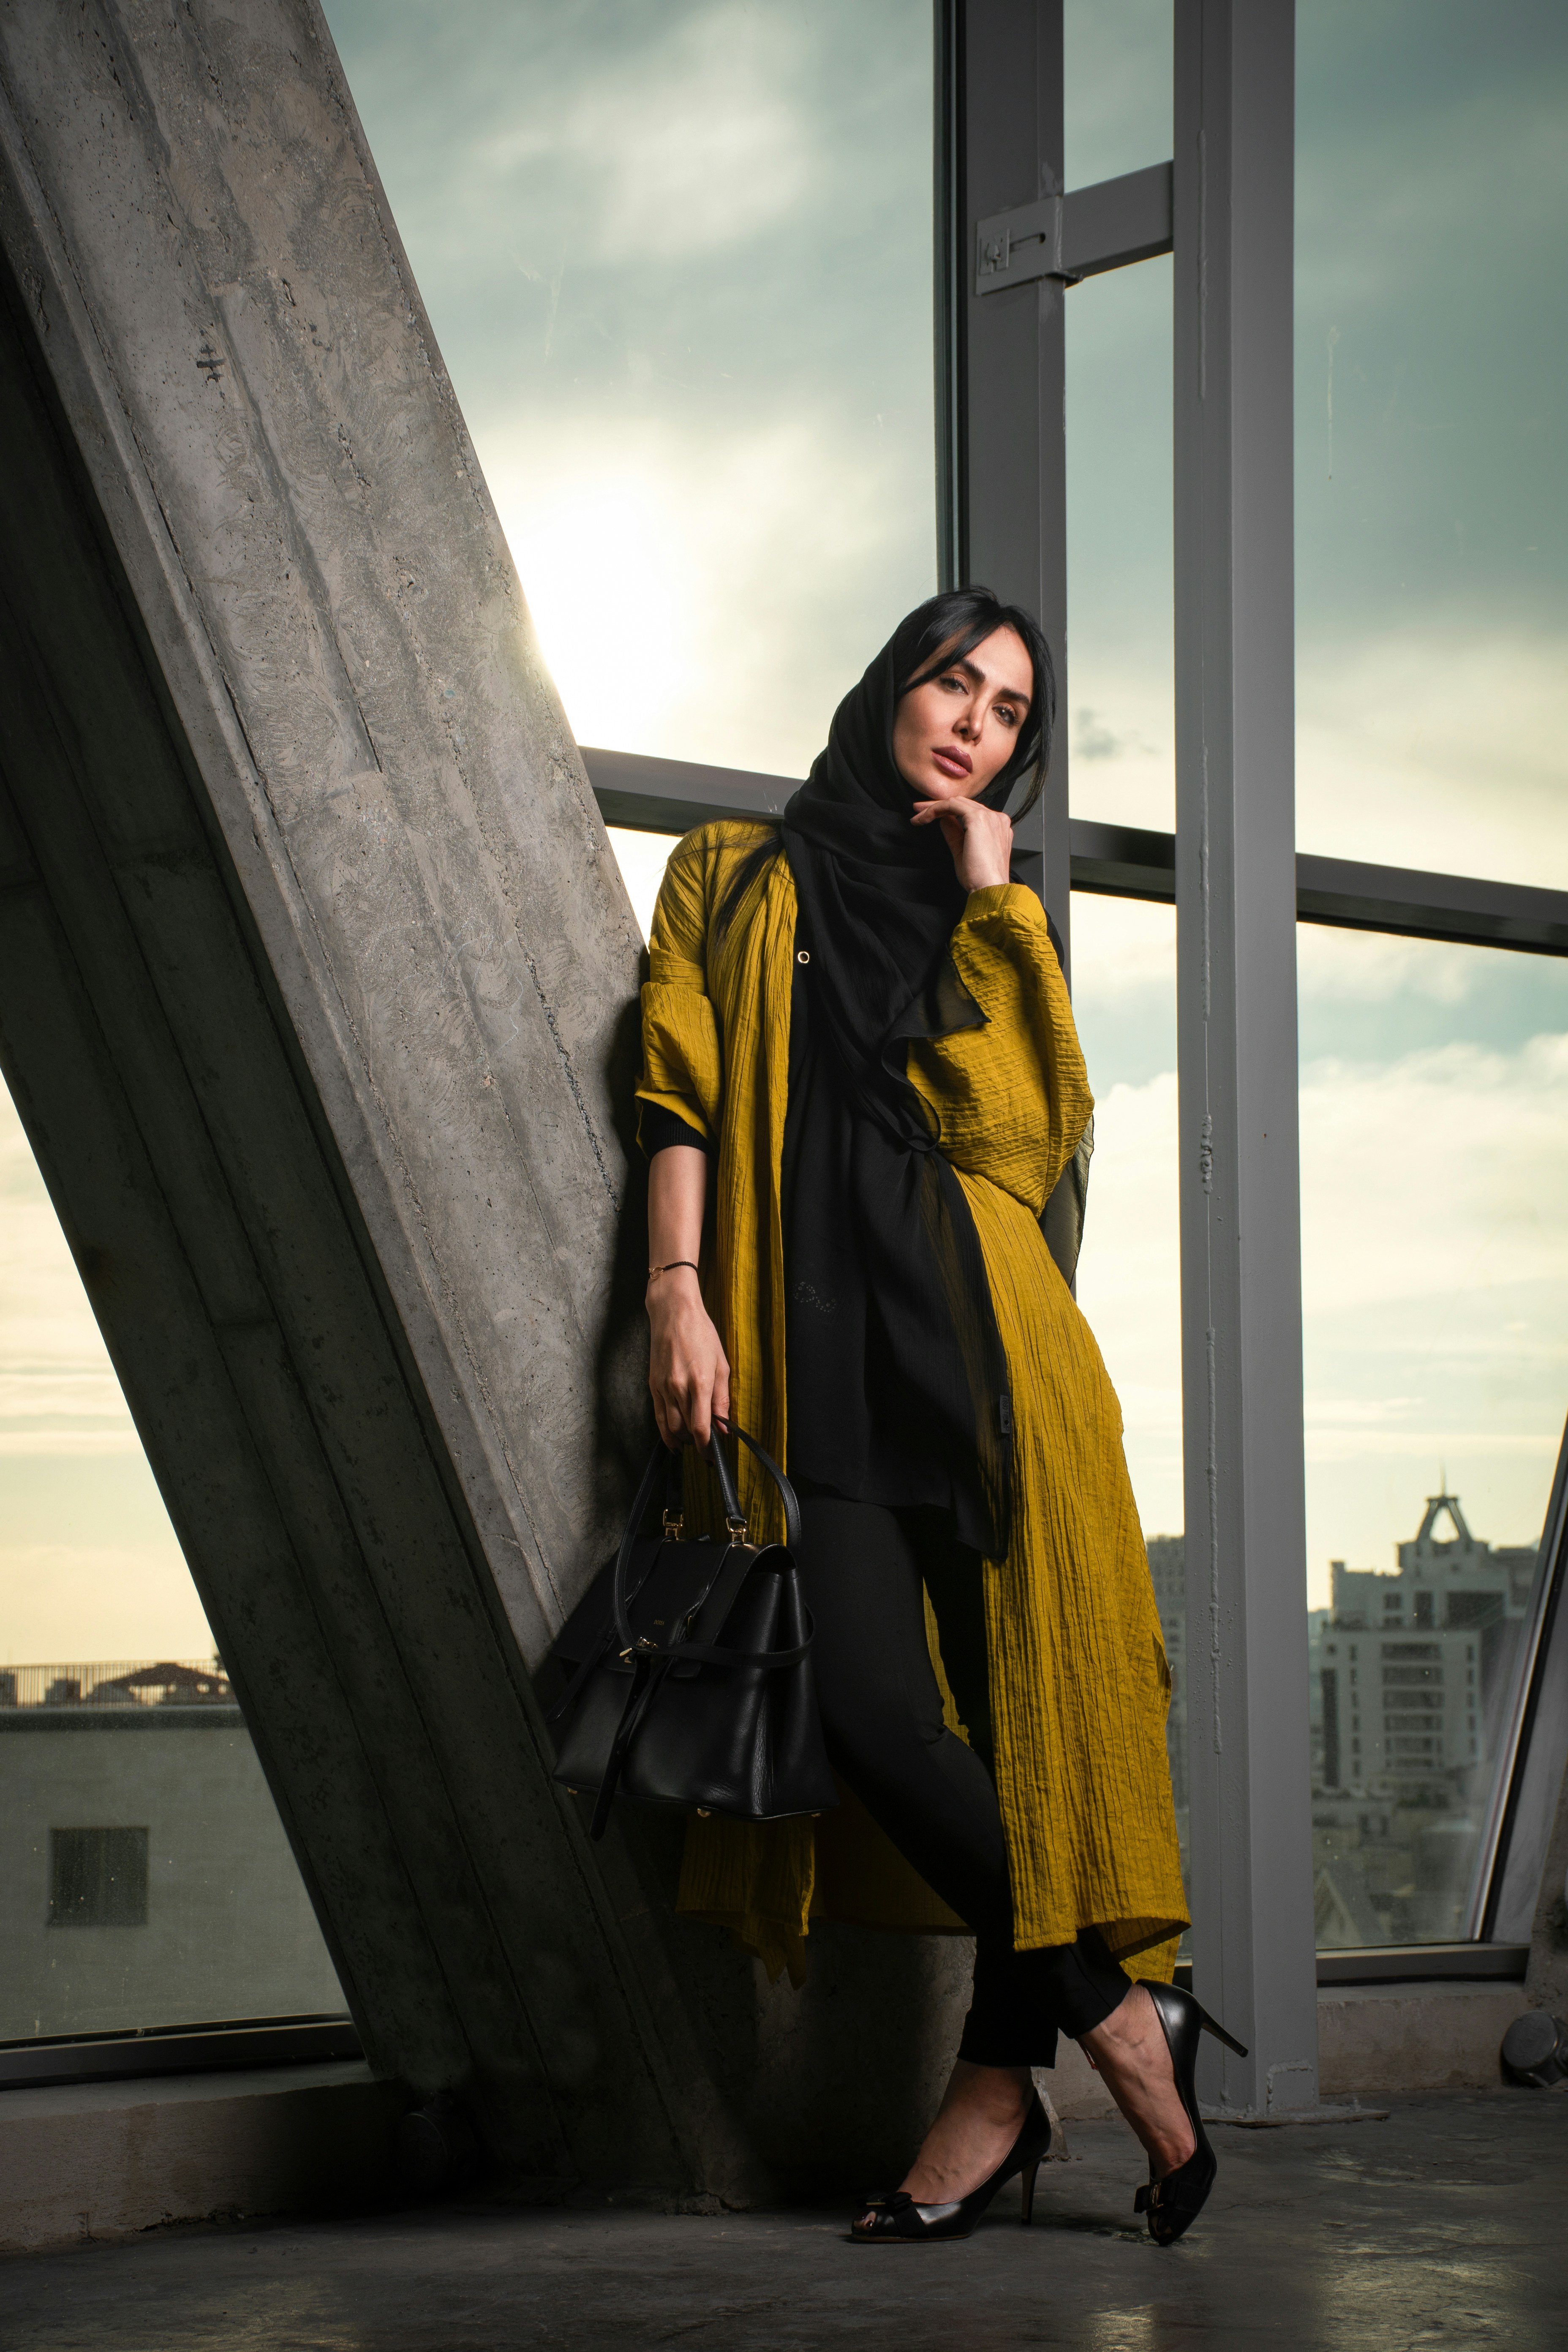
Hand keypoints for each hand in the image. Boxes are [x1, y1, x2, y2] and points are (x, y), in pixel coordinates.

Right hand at [647, 1267, 730, 1450]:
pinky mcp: (653, 1384)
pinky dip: (664, 1430)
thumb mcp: (721, 1364)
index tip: (712, 1455)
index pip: (701, 1428)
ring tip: (689, 1445)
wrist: (673, 1313)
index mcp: (700, 1383)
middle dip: (696, 1444)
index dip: (706, 1447)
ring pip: (669, 1426)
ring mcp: (663, 1387)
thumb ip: (722, 1398)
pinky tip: (671, 1438)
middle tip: (705, 1450)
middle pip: (685, 1429)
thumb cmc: (701, 1334)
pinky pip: (658, 1415)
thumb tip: (723, 1426)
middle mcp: (679, 1388)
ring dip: (680, 1440)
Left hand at [911, 796, 1013, 889]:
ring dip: (934, 807)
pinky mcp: (978, 818)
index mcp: (997, 828)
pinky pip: (952, 806)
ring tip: (918, 817)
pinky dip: (936, 809)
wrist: (989, 888)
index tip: (929, 817)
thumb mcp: (962, 851)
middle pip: (963, 804)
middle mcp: (996, 819)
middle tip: (919, 813)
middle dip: (938, 806)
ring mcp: (989, 816)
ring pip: (956, 802)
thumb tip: (944, 820)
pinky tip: (924, 818)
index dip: (948, 812)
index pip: (969, 812)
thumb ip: (954, 833)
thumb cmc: (980, 878)